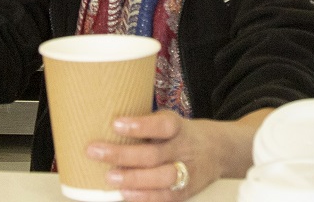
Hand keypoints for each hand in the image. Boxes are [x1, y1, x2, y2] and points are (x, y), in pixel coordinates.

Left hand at [87, 109, 266, 200]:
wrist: (218, 151)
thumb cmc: (179, 134)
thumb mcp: (168, 120)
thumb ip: (143, 124)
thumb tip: (99, 119)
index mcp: (178, 127)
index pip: (162, 125)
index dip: (140, 125)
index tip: (115, 122)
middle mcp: (183, 149)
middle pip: (154, 154)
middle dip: (122, 154)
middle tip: (95, 151)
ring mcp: (186, 172)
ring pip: (161, 178)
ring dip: (133, 179)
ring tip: (110, 178)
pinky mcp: (185, 192)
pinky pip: (165, 198)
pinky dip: (144, 198)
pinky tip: (125, 195)